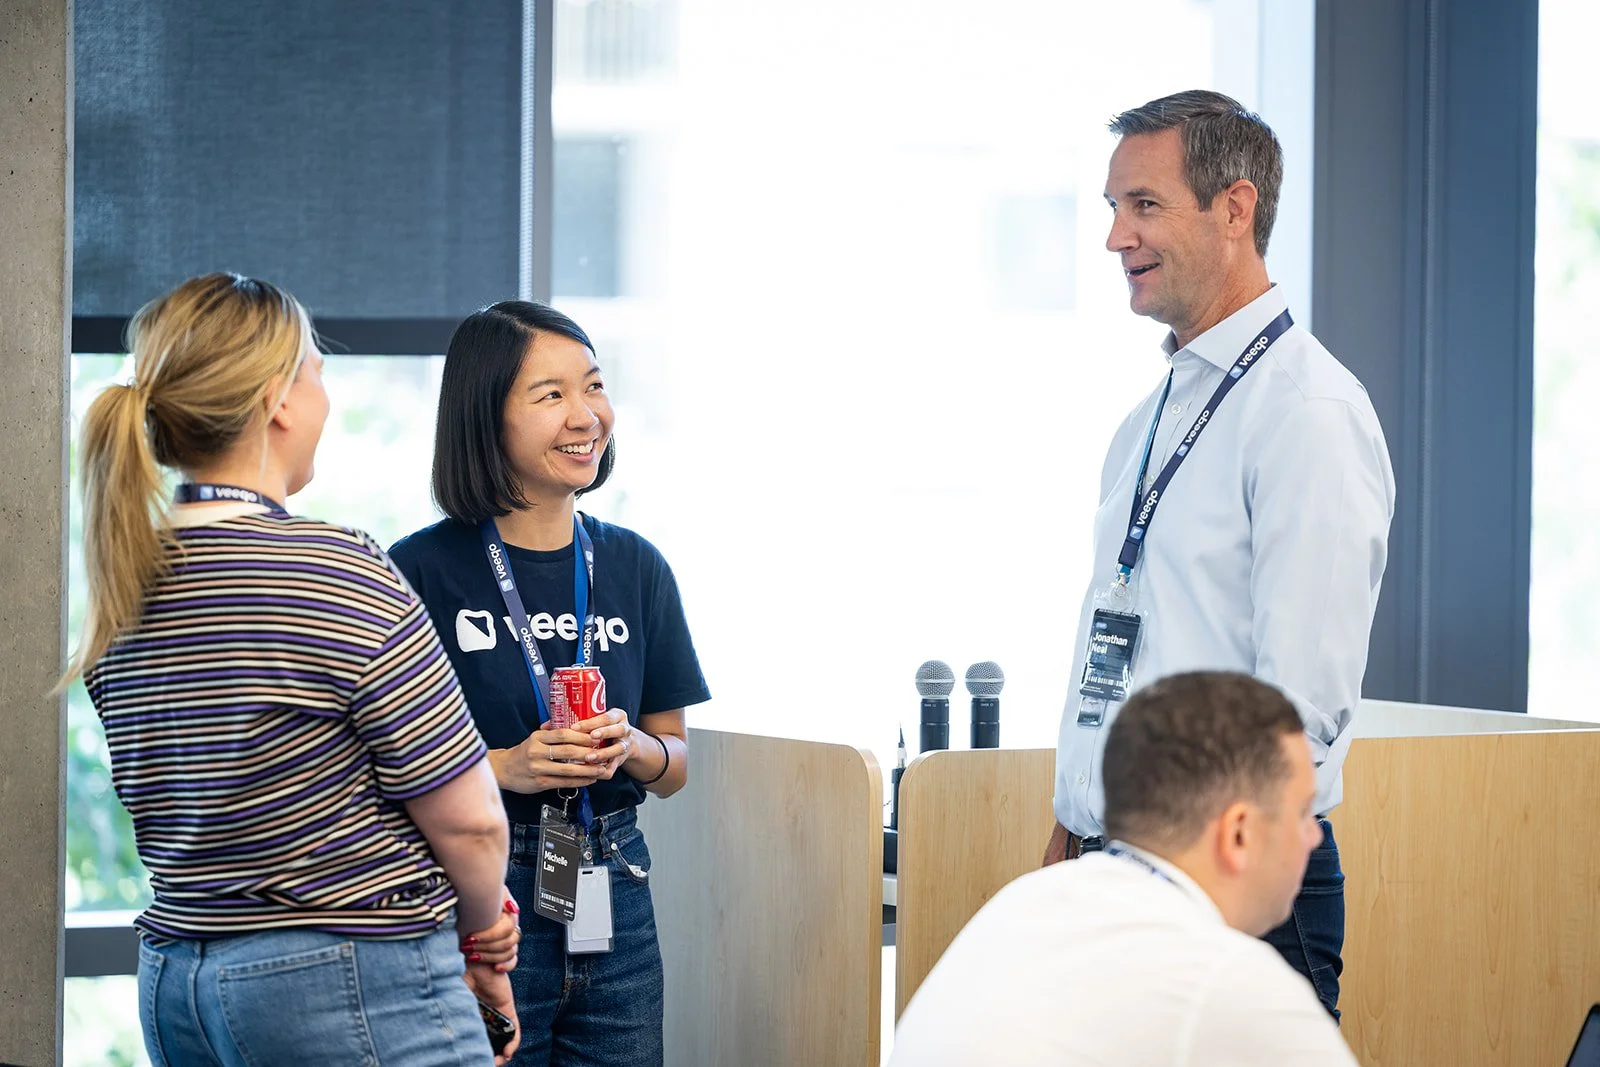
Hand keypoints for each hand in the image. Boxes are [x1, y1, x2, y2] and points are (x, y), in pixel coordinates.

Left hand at [461, 895, 519, 972]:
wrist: (449, 936)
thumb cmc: (458, 916)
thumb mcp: (469, 904)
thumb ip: (493, 899)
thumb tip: (512, 908)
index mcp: (501, 911)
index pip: (508, 924)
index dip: (491, 934)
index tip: (471, 937)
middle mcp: (506, 925)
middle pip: (510, 939)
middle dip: (487, 945)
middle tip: (468, 945)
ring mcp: (506, 940)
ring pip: (511, 950)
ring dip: (490, 955)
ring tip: (471, 955)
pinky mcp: (504, 955)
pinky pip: (513, 960)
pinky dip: (506, 965)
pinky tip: (496, 967)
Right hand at [463, 961, 519, 1063]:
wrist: (473, 955)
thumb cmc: (458, 974)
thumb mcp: (453, 1000)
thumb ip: (455, 1017)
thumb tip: (452, 1043)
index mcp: (467, 1012)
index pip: (473, 1036)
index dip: (475, 1052)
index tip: (471, 1062)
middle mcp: (482, 1013)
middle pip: (488, 1040)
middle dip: (488, 1055)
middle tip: (486, 1064)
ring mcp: (495, 1010)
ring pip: (502, 1038)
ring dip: (501, 1053)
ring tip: (496, 1062)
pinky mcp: (507, 1006)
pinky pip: (514, 1028)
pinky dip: (513, 1041)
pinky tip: (508, 1052)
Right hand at [490, 728, 611, 792]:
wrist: (503, 770)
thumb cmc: (523, 753)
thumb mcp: (534, 737)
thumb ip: (551, 731)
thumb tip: (573, 722)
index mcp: (537, 738)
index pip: (563, 734)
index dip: (581, 736)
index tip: (596, 737)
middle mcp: (537, 752)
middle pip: (568, 751)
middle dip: (588, 753)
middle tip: (603, 753)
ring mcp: (538, 768)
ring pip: (568, 769)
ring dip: (587, 769)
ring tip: (601, 769)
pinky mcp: (540, 783)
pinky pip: (563, 782)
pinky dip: (579, 781)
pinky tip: (590, 779)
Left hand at [576, 709, 633, 776]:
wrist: (622, 741)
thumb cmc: (603, 727)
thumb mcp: (599, 718)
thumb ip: (582, 719)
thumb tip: (552, 723)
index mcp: (618, 716)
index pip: (607, 717)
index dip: (592, 722)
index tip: (575, 726)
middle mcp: (625, 730)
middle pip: (619, 730)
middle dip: (604, 732)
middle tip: (591, 736)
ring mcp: (624, 746)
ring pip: (618, 750)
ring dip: (603, 754)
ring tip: (588, 758)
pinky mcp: (619, 761)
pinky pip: (612, 768)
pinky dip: (601, 772)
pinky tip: (588, 773)